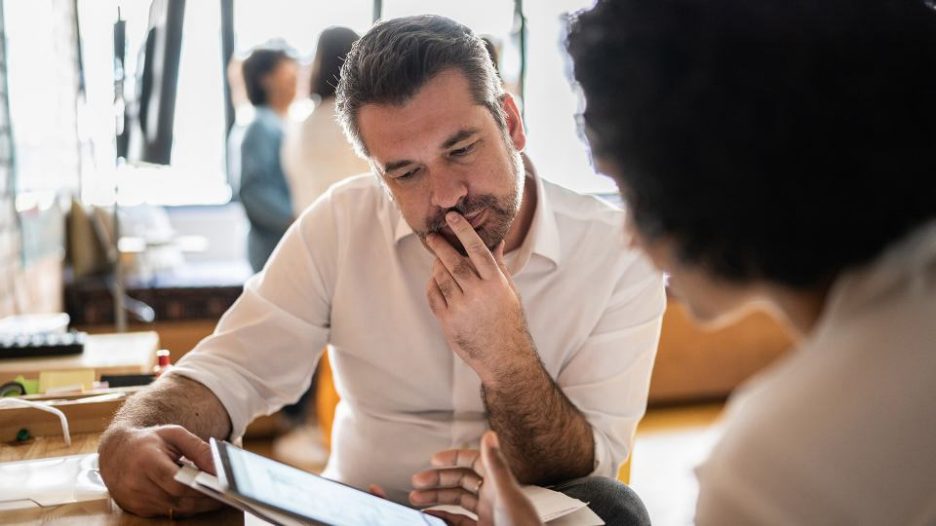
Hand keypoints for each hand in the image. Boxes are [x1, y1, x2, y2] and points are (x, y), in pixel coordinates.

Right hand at [98, 424, 221, 517]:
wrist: (116, 452)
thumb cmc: (149, 441)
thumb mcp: (174, 434)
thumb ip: (198, 448)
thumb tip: (218, 467)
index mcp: (146, 461)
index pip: (177, 482)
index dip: (201, 487)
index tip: (223, 487)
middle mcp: (137, 484)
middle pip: (178, 499)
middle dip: (205, 499)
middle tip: (228, 496)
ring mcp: (135, 500)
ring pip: (175, 509)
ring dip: (198, 506)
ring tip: (219, 498)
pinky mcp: (137, 509)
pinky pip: (167, 512)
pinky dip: (185, 507)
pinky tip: (199, 500)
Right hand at [417, 431, 541, 525]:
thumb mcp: (506, 495)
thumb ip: (496, 465)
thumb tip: (489, 435)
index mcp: (499, 484)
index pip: (473, 462)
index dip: (454, 458)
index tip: (434, 459)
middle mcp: (492, 497)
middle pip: (461, 482)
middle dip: (438, 480)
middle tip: (418, 481)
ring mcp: (487, 514)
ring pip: (457, 501)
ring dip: (436, 498)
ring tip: (416, 498)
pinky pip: (459, 521)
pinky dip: (443, 517)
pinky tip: (431, 515)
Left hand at [425, 212, 536, 383]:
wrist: (504, 357)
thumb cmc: (509, 321)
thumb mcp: (510, 291)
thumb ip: (499, 265)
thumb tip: (497, 241)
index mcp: (496, 283)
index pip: (477, 249)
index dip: (463, 231)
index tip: (452, 217)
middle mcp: (478, 293)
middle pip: (453, 261)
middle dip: (440, 246)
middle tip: (432, 236)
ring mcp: (461, 308)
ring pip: (440, 277)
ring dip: (436, 266)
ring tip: (437, 260)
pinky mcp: (448, 321)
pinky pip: (433, 295)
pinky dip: (432, 285)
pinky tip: (435, 280)